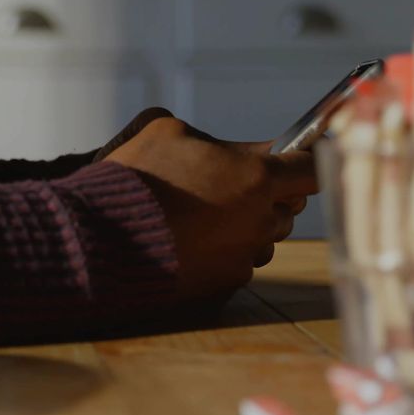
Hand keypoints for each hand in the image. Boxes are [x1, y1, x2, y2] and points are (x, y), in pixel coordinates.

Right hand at [104, 110, 317, 296]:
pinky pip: (238, 263)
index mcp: (257, 176)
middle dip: (268, 197)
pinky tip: (190, 241)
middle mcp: (260, 219)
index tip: (299, 160)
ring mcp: (244, 255)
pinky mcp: (223, 283)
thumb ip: (208, 138)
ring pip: (263, 238)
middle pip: (287, 208)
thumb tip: (226, 149)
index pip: (311, 169)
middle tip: (232, 187)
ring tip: (204, 217)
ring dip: (246, 226)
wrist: (102, 235)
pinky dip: (221, 252)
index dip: (306, 162)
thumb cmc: (136, 177)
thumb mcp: (167, 132)